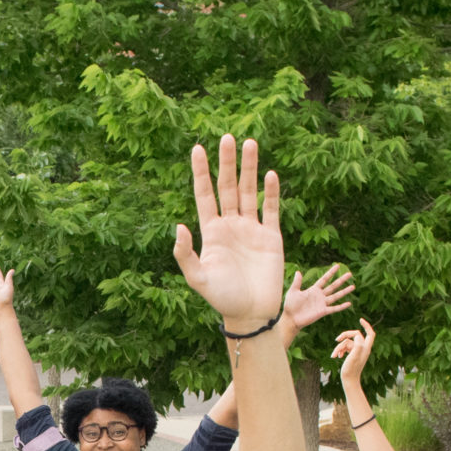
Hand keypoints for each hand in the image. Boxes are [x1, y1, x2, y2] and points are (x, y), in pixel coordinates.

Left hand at [171, 136, 283, 329]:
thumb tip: (179, 226)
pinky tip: (270, 174)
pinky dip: (271, 192)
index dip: (201, 172)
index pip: (204, 195)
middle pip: (228, 187)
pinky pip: (271, 209)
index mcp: (211, 232)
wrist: (251, 313)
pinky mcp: (271, 237)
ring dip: (249, 169)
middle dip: (227, 163)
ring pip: (250, 192)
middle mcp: (231, 226)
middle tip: (227, 137)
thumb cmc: (222, 299)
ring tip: (249, 143)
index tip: (198, 148)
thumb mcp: (197, 278)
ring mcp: (251, 229)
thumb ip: (185, 254)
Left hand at [276, 264, 355, 336]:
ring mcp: (322, 304)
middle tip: (350, 274)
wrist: (290, 319)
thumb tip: (298, 271)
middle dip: (341, 280)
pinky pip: (334, 308)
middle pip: (333, 286)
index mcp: (313, 290)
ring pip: (336, 296)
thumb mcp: (293, 291)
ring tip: (353, 286)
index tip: (337, 266)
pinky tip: (349, 303)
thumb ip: (297, 282)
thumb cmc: (290, 306)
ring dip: (344, 291)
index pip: (324, 279)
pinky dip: (341, 306)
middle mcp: (320, 296)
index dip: (331, 273)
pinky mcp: (322, 312)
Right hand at [332, 319, 376, 388]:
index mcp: (366, 348)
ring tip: (334, 355)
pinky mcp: (352, 354)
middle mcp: (363, 348)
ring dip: (339, 347)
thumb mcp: (354, 357)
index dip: (366, 325)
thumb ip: (357, 345)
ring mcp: (357, 351)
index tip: (360, 319)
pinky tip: (336, 356)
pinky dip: (339, 351)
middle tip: (337, 339)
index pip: (370, 333)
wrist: (349, 380)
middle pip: (355, 335)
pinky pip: (345, 348)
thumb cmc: (351, 370)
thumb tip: (357, 336)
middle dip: (345, 336)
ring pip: (347, 342)